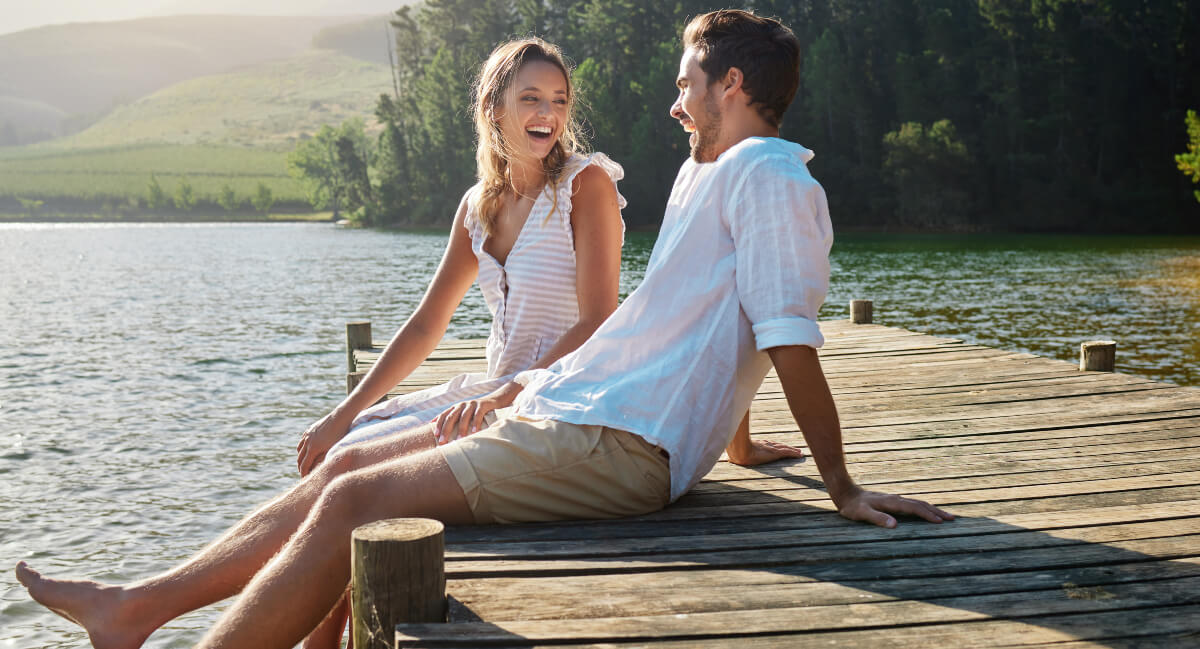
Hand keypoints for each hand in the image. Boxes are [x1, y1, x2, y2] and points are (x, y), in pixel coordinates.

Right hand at [296, 411, 350, 475]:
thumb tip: (316, 471)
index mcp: (313, 449)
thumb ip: (323, 461)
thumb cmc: (341, 435)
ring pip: (299, 449)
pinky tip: (307, 450)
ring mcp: (308, 434)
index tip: (305, 481)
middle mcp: (308, 441)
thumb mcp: (333, 450)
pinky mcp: (310, 429)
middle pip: (300, 458)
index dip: (304, 474)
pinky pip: (302, 440)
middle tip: (304, 475)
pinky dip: (302, 447)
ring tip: (305, 463)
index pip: (304, 466)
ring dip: (300, 457)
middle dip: (301, 467)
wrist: (342, 416)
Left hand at [434, 382, 521, 444]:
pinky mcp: (482, 405)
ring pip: (464, 417)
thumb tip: (440, 430)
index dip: (439, 425)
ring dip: (461, 429)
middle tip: (442, 441)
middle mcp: (462, 405)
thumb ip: (455, 420)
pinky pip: (478, 415)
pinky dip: (475, 424)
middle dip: (446, 429)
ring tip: (458, 440)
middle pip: (451, 417)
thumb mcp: (465, 414)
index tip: (435, 436)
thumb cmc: (478, 412)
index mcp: (456, 407)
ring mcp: (472, 404)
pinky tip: (474, 432)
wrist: (496, 400)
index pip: (444, 415)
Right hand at [727, 439, 804, 466]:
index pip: (768, 444)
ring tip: (800, 452)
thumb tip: (728, 460)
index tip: (779, 447)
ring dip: (793, 451)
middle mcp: (766, 445)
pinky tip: (800, 455)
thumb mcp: (735, 455)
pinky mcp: (775, 453)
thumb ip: (734, 456)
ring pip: (785, 449)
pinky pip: (787, 453)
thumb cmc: (736, 453)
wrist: (740, 451)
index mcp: (757, 445)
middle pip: (778, 445)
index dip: (774, 446)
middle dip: (786, 447)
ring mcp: (771, 449)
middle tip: (794, 449)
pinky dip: (794, 453)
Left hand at [835, 487, 954, 527]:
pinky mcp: (893, 502)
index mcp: (892, 502)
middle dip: (937, 511)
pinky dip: (924, 508)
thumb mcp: (862, 514)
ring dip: (932, 509)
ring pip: (918, 503)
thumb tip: (895, 525)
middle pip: (921, 504)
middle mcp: (896, 499)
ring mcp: (895, 500)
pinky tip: (926, 513)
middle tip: (952, 519)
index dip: (927, 515)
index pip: (914, 508)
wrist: (846, 493)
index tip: (941, 522)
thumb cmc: (853, 507)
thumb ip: (877, 518)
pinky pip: (913, 505)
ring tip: (945, 516)